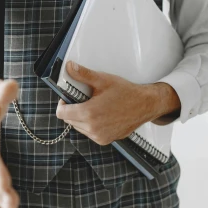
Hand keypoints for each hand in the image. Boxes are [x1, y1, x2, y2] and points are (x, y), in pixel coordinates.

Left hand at [56, 61, 178, 144]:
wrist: (145, 105)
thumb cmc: (126, 93)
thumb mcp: (103, 80)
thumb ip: (83, 74)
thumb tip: (69, 67)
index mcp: (89, 113)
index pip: (62, 114)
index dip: (62, 104)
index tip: (68, 98)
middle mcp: (93, 128)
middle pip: (69, 120)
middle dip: (73, 109)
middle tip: (84, 99)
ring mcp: (99, 136)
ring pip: (79, 127)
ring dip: (81, 118)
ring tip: (94, 106)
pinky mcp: (105, 140)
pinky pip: (90, 133)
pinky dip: (91, 125)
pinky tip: (101, 115)